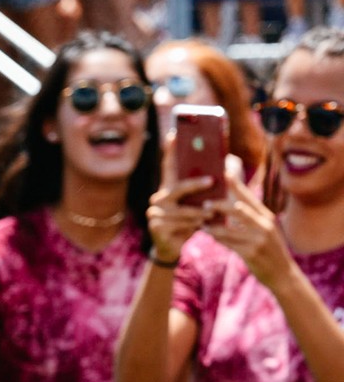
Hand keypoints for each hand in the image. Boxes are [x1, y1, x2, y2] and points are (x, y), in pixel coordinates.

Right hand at [147, 134, 213, 261]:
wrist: (172, 247)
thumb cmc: (188, 223)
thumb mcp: (196, 206)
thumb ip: (204, 192)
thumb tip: (228, 170)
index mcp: (168, 189)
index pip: (168, 166)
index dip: (171, 151)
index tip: (173, 134)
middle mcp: (158, 197)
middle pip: (177, 187)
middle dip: (195, 184)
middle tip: (212, 181)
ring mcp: (154, 212)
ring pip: (181, 208)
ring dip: (198, 212)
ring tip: (211, 214)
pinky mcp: (156, 226)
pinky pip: (178, 223)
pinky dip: (191, 224)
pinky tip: (200, 226)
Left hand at [204, 174, 296, 288]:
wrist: (283, 274)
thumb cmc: (270, 249)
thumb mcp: (266, 230)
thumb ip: (252, 217)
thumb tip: (233, 203)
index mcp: (267, 217)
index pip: (249, 197)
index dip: (237, 185)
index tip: (225, 173)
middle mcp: (264, 226)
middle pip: (238, 209)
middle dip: (220, 205)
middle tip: (205, 203)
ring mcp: (258, 240)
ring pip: (229, 228)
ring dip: (213, 225)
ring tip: (202, 221)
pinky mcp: (251, 253)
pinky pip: (228, 243)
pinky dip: (217, 237)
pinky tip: (209, 235)